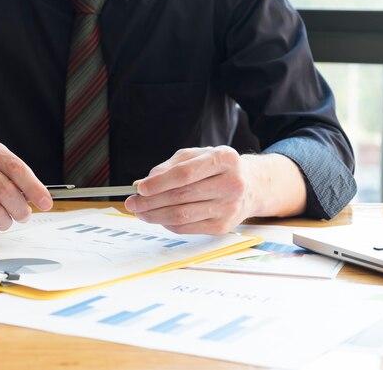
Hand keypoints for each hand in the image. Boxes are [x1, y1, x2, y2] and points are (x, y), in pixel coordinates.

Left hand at [124, 146, 254, 234]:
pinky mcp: (223, 226)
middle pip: (181, 196)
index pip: (185, 174)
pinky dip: (167, 224)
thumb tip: (143, 183)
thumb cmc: (218, 167)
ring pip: (182, 216)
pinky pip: (187, 228)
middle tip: (132, 203)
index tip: (139, 188)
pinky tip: (158, 217)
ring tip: (140, 212)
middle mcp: (232, 183)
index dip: (159, 183)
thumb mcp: (198, 155)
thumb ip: (171, 166)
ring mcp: (229, 207)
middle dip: (150, 201)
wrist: (251, 186)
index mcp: (225, 159)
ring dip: (155, 216)